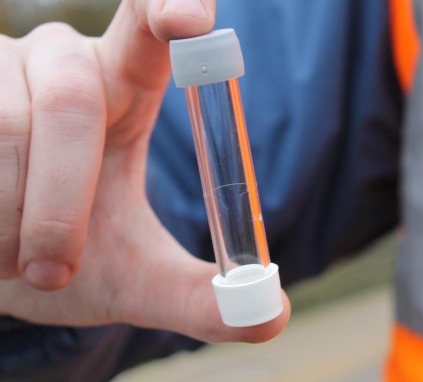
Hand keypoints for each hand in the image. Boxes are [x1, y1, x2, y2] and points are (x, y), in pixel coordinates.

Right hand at [0, 0, 289, 342]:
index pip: (150, 26)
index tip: (187, 19)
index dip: (171, 7)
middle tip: (55, 268)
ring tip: (14, 256)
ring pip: (5, 131)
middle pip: (73, 102)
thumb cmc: (70, 257)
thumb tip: (271, 315)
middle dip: (61, 201)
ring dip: (10, 219)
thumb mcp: (136, 276)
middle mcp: (60, 64)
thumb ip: (196, 294)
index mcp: (123, 88)